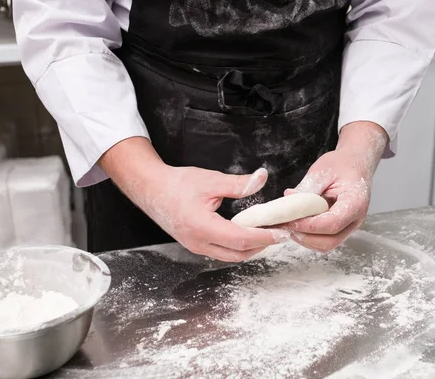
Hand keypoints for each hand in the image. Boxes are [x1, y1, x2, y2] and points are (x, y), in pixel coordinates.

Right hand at [100, 138, 282, 261]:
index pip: (241, 239)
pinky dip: (239, 246)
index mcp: (203, 228)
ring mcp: (196, 247)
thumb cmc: (177, 184)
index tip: (282, 233)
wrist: (152, 189)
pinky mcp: (195, 245)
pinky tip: (248, 233)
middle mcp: (199, 243)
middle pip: (239, 254)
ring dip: (251, 248)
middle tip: (281, 233)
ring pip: (231, 256)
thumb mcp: (210, 180)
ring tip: (268, 234)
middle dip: (262, 245)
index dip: (264, 237)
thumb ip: (238, 183)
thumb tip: (262, 178)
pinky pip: (222, 252)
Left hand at [279, 122, 387, 251]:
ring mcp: (349, 226)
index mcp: (355, 202)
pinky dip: (310, 237)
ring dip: (306, 240)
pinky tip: (297, 225)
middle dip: (305, 237)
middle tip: (286, 226)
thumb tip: (287, 202)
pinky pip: (325, 239)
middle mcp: (355, 219)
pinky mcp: (341, 228)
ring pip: (327, 244)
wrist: (354, 164)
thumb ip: (306, 189)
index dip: (309, 226)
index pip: (332, 223)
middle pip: (330, 241)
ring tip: (289, 226)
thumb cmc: (341, 165)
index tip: (291, 221)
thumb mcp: (322, 171)